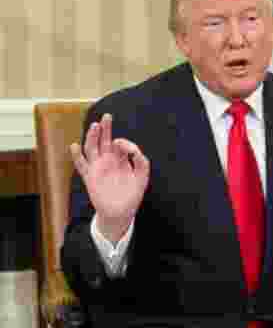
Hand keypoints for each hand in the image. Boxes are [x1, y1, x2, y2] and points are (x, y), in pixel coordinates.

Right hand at [69, 113, 148, 242]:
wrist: (122, 211)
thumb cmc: (132, 193)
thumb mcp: (142, 176)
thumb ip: (141, 161)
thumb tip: (132, 148)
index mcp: (121, 160)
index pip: (119, 145)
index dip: (123, 142)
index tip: (125, 146)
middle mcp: (108, 161)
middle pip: (104, 141)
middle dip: (105, 129)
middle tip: (107, 116)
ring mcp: (98, 168)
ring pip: (92, 148)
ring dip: (92, 137)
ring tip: (95, 126)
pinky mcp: (90, 177)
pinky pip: (81, 164)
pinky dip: (76, 155)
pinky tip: (74, 145)